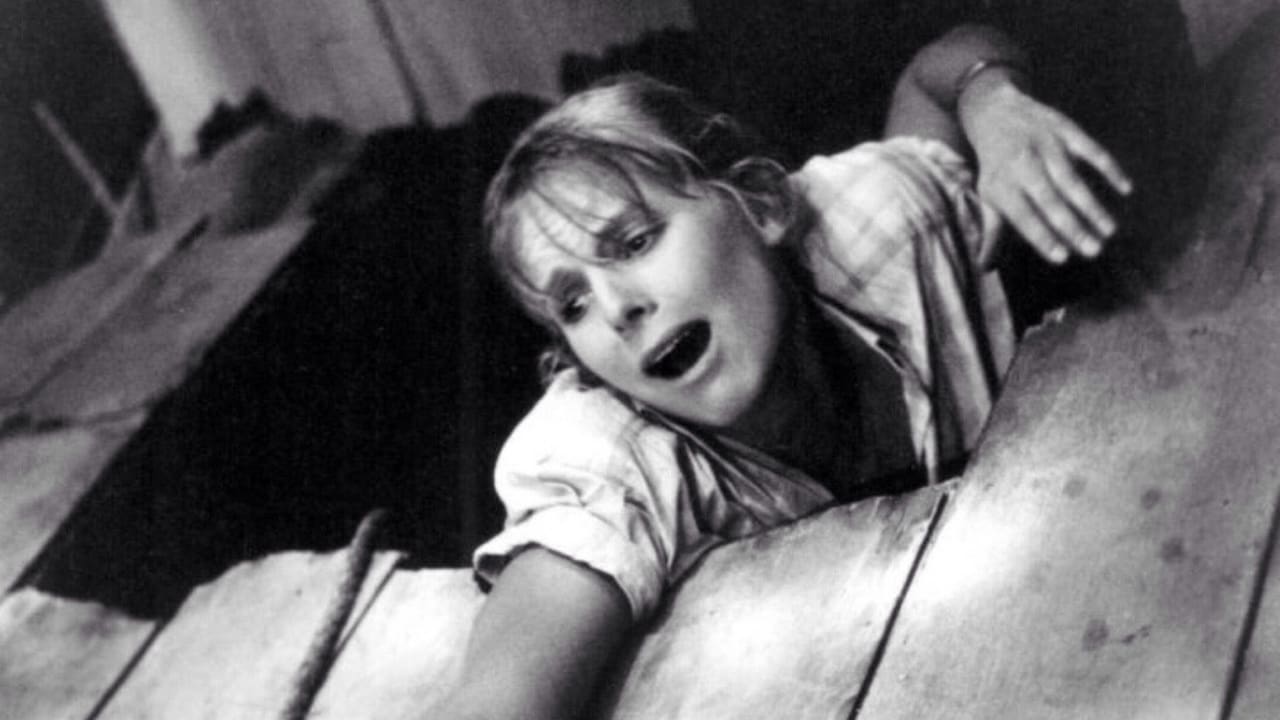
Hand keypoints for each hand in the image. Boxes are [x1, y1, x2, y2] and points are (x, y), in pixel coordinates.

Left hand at [958, 73, 1132, 268]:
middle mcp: (1022, 164)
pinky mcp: (1064, 128)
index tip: (1062, 258)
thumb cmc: (995, 162)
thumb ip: (992, 229)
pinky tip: (1125, 189)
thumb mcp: (987, 193)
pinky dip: (1109, 168)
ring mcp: (1045, 145)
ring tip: (1109, 231)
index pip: (1023, 217)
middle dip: (1072, 227)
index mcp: (1001, 184)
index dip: (1042, 237)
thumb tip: (984, 266)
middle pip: (1050, 201)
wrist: (993, 109)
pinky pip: (1091, 149)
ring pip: (1071, 179)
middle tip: (1094, 251)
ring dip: (1091, 206)